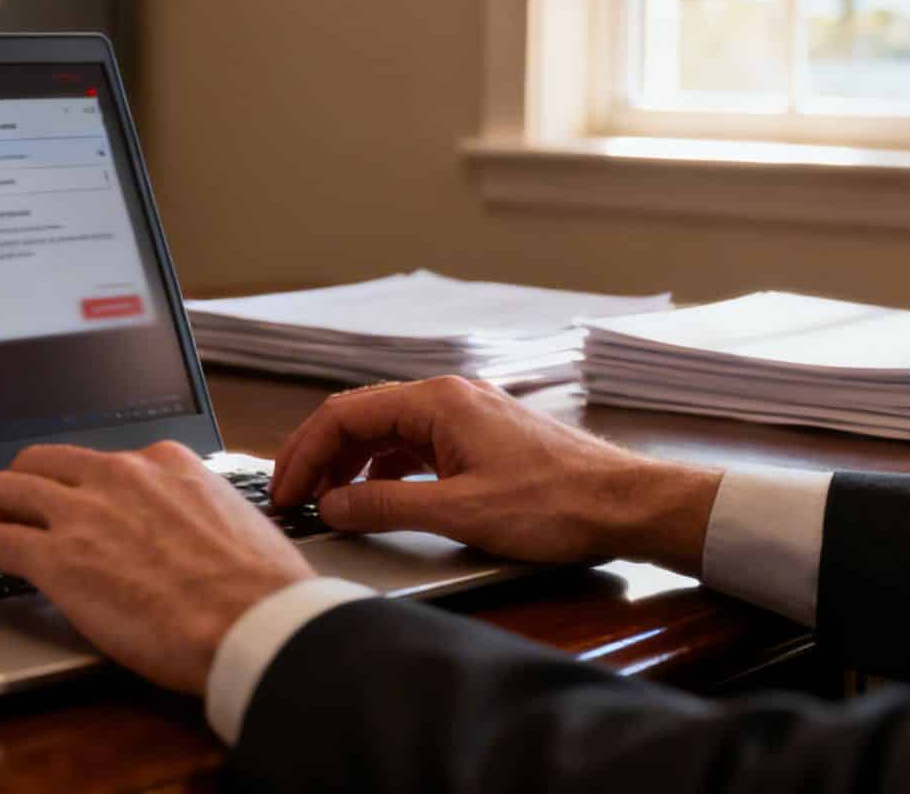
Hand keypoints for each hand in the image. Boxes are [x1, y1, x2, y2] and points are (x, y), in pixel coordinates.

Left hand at [0, 441, 312, 695]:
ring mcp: (84, 512)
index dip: (71, 488)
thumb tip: (190, 538)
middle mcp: (119, 473)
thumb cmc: (262, 591)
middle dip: (13, 492)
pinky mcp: (58, 559)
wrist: (259, 624)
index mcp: (165, 463)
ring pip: (3, 490)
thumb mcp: (233, 523)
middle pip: (38, 462)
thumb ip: (196, 515)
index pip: (98, 460)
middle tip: (3, 521)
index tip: (65, 512)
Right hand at [271, 376, 721, 573]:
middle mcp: (448, 397)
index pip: (344, 414)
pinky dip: (385, 469)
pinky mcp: (481, 438)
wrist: (624, 504)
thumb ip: (385, 506)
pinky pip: (415, 445)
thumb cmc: (554, 504)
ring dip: (351, 465)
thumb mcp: (459, 512)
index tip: (285, 491)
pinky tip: (380, 499)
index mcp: (437, 402)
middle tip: (296, 499)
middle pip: (361, 418)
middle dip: (321, 457)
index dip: (304, 453)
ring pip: (387, 432)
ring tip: (330, 502)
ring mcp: (466, 415)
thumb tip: (332, 504)